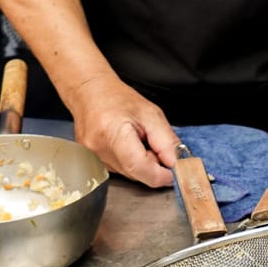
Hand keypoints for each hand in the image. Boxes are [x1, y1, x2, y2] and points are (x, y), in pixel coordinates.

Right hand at [67, 73, 179, 187]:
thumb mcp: (151, 114)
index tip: (173, 171)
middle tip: (153, 144)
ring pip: (130, 174)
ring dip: (141, 163)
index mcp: (114, 133)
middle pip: (137, 174)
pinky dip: (130, 162)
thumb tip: (178, 165)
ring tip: (137, 140)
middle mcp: (100, 149)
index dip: (161, 174)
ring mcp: (94, 157)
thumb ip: (167, 142)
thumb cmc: (118, 98)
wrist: (89, 92)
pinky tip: (126, 145)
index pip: (140, 168)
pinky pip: (120, 170)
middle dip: (153, 165)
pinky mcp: (93, 162)